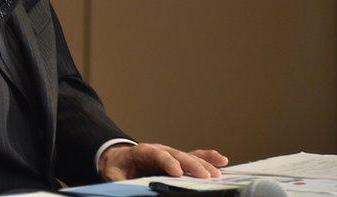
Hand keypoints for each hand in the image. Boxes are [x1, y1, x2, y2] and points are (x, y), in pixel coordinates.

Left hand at [100, 143, 228, 180]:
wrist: (120, 157)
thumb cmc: (118, 166)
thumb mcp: (114, 173)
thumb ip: (119, 180)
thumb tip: (123, 187)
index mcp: (143, 152)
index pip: (157, 155)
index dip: (167, 162)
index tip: (177, 172)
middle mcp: (160, 150)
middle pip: (178, 155)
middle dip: (192, 165)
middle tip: (205, 176)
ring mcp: (171, 154)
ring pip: (189, 156)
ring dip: (204, 164)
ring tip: (217, 174)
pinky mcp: (178, 159)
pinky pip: (194, 157)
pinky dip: (208, 158)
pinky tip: (222, 161)